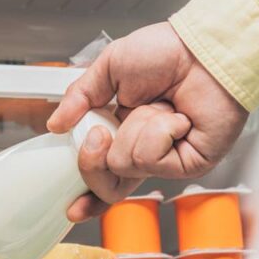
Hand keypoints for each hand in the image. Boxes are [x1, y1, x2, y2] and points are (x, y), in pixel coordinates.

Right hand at [47, 22, 248, 221]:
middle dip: (93, 159)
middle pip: (107, 185)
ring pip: (124, 166)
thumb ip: (79, 96)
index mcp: (124, 132)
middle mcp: (144, 151)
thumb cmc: (168, 51)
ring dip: (134, 130)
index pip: (103, 174)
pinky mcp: (189, 164)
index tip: (71, 209)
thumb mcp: (109, 67)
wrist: (202, 49)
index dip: (88, 196)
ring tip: (157, 108)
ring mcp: (167, 160)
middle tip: (99, 132)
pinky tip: (176, 117)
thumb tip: (55, 124)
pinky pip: (151, 159)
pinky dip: (157, 132)